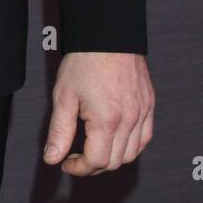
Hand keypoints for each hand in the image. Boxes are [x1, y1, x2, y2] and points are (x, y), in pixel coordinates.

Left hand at [43, 51, 153, 174]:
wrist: (107, 34)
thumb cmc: (84, 61)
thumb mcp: (64, 96)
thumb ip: (59, 131)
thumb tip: (52, 158)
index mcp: (108, 120)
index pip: (96, 161)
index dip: (78, 168)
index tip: (66, 162)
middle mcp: (130, 119)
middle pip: (115, 162)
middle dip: (93, 165)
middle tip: (76, 156)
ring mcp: (143, 111)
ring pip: (132, 153)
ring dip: (113, 157)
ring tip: (94, 147)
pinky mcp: (149, 103)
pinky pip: (145, 136)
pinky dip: (131, 145)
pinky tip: (115, 138)